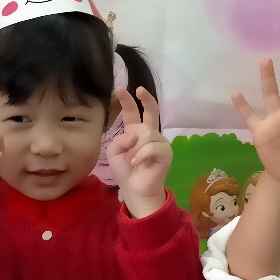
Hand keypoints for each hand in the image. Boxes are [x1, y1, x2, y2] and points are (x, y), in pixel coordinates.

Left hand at [107, 86, 169, 218]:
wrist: (135, 189)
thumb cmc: (125, 171)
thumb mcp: (114, 152)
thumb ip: (120, 139)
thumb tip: (135, 134)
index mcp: (135, 131)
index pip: (132, 112)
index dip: (126, 101)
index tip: (119, 89)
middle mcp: (149, 133)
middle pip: (151, 111)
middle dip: (146, 99)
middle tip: (139, 89)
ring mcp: (159, 142)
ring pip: (146, 134)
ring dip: (134, 149)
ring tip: (133, 161)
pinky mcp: (166, 152)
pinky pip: (151, 147)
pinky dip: (141, 155)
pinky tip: (137, 163)